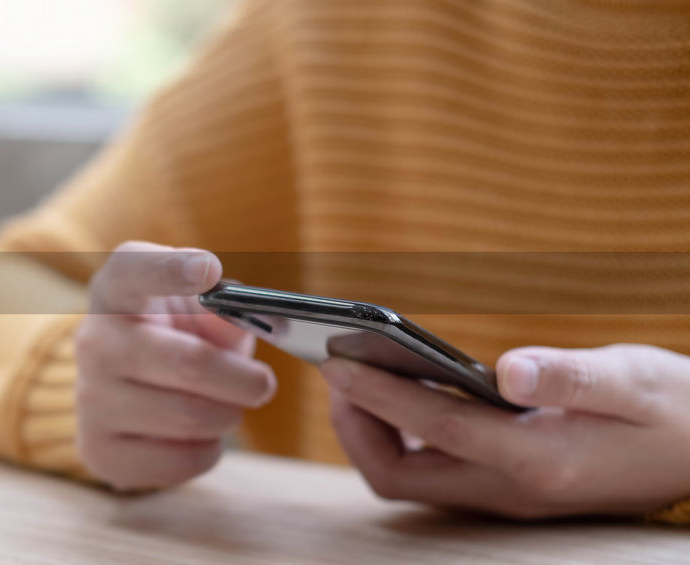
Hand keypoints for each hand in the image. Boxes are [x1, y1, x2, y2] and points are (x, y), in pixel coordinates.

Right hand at [75, 241, 275, 489]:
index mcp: (117, 291)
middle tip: (262, 383)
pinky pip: (181, 460)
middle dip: (243, 379)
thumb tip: (247, 318)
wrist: (128, 385)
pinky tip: (196, 435)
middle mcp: (94, 341)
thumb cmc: (175, 335)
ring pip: (191, 417)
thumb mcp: (202, 310)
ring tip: (223, 405)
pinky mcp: (97, 450)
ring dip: (226, 414)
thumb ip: (226, 310)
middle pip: (190, 362)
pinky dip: (207, 450)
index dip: (170, 270)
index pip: (133, 270)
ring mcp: (89, 399)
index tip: (208, 269)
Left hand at [320, 344, 689, 518]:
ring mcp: (506, 496)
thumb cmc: (675, 408)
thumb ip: (572, 375)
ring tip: (355, 379)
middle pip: (399, 476)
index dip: (378, 396)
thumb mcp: (635, 380)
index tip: (335, 363)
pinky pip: (433, 473)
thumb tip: (509, 369)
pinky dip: (403, 437)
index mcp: (538, 460)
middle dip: (355, 427)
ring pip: (411, 480)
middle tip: (335, 373)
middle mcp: (512, 489)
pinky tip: (402, 394)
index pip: (434, 428)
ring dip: (373, 435)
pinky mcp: (507, 489)